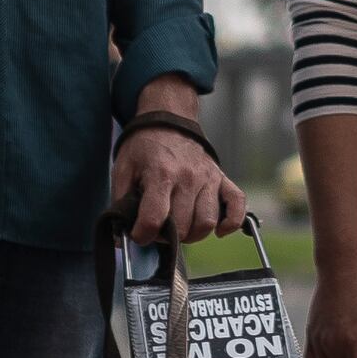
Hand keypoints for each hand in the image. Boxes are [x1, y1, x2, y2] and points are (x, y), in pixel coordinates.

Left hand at [112, 121, 244, 248]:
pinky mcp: (222, 178)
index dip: (143, 235)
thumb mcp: (123, 170)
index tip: (139, 234)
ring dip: (192, 234)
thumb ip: (120, 203)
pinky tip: (217, 230)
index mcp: (161, 174)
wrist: (168, 119)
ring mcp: (208, 178)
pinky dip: (230, 223)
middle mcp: (188, 177)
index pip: (154, 218)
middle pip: (182, 226)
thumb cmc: (144, 147)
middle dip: (166, 236)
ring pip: (207, 222)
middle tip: (158, 229)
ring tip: (180, 228)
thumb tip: (120, 238)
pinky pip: (236, 205)